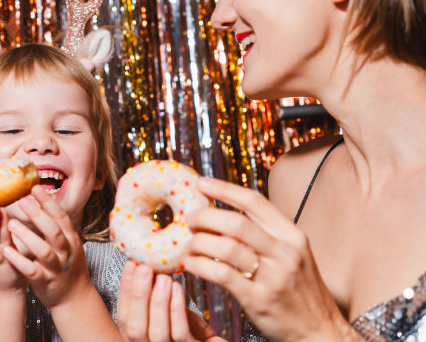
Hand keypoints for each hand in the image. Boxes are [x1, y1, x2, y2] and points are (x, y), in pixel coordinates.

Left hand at [2, 186, 89, 307]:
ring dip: (28, 236)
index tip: (36, 188)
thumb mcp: (69, 245)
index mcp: (71, 240)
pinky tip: (6, 250)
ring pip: (43, 250)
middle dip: (38, 215)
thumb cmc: (67, 267)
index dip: (49, 202)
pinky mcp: (46, 282)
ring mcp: (57, 268)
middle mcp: (66, 252)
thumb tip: (43, 203)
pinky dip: (19, 260)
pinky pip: (31, 270)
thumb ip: (58, 228)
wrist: (74, 298)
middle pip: (53, 231)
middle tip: (22, 200)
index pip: (61, 217)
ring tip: (11, 223)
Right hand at [117, 261, 222, 341]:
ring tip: (163, 277)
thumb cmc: (189, 328)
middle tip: (144, 268)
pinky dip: (176, 309)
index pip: (125, 316)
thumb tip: (146, 264)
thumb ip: (155, 294)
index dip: (125, 290)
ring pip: (157, 332)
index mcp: (139, 337)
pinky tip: (177, 289)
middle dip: (138, 295)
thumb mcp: (168, 311)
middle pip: (135, 327)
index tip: (131, 265)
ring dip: (158, 301)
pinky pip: (180, 333)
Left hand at [185, 178, 357, 340]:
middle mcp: (284, 251)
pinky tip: (190, 264)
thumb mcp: (292, 255)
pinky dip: (200, 266)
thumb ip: (265, 235)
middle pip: (236, 222)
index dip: (224, 189)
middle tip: (188, 219)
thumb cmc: (301, 291)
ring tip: (188, 244)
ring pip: (226, 247)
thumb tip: (224, 216)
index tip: (201, 182)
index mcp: (292, 235)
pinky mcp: (259, 299)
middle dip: (205, 216)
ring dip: (199, 242)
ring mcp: (273, 276)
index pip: (254, 201)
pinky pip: (222, 275)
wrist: (321, 331)